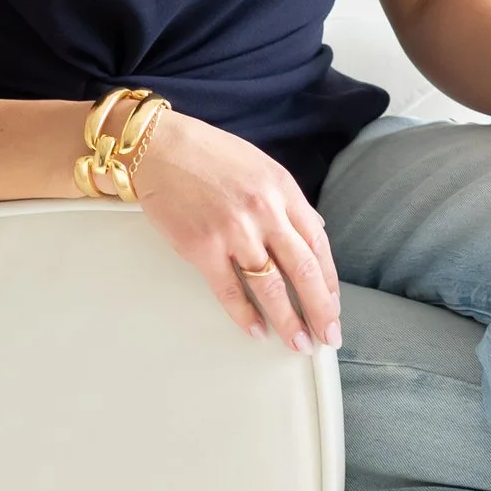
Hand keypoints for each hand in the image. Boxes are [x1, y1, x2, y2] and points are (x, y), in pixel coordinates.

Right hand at [131, 109, 343, 350]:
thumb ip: (288, 201)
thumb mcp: (261, 167)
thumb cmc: (207, 155)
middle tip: (329, 336)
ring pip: (271, 287)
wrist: (157, 147)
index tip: (334, 305)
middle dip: (321, 309)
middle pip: (303, 271)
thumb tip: (315, 231)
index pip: (318, 244)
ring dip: (288, 321)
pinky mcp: (202, 247)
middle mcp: (265, 211)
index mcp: (283, 190)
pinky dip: (246, 315)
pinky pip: (231, 290)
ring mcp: (234, 231)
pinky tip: (257, 331)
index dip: (329, 281)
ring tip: (298, 343)